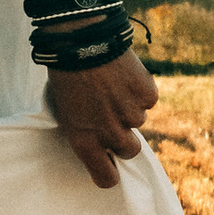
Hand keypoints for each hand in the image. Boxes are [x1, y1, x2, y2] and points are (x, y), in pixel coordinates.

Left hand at [45, 46, 157, 188]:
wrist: (81, 38)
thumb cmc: (66, 72)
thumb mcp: (66, 108)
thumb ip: (84, 128)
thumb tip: (100, 139)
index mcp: (83, 138)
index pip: (105, 176)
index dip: (109, 173)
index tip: (109, 166)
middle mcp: (109, 131)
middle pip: (129, 151)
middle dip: (125, 139)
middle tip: (114, 118)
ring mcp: (131, 113)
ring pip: (139, 120)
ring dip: (129, 107)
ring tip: (112, 85)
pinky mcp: (146, 94)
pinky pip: (148, 99)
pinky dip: (139, 89)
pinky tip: (123, 74)